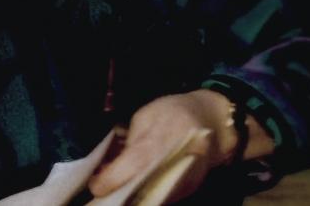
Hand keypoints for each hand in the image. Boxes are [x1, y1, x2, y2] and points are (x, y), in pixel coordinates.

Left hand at [87, 90, 233, 202]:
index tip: (95, 184)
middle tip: (101, 190)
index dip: (106, 181)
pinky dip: (144, 197)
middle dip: (114, 194)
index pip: (125, 171)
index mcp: (154, 145)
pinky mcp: (186, 191)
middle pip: (135, 192)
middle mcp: (169, 169)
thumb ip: (128, 141)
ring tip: (115, 190)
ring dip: (129, 197)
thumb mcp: (146, 116)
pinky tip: (133, 189)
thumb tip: (108, 164)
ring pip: (147, 200)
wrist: (213, 121)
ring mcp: (180, 184)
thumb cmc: (175, 112)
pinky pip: (159, 199)